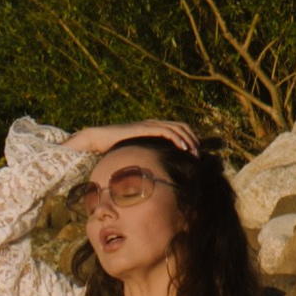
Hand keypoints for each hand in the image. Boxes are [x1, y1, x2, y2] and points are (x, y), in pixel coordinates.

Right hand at [68, 119, 199, 160]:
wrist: (98, 139)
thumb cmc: (112, 148)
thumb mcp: (133, 152)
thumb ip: (143, 157)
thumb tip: (151, 172)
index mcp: (153, 128)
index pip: (178, 129)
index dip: (189, 140)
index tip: (194, 155)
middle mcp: (154, 123)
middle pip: (182, 127)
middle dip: (193, 140)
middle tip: (198, 156)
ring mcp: (150, 124)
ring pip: (178, 129)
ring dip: (189, 141)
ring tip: (194, 154)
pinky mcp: (145, 128)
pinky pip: (167, 131)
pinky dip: (178, 139)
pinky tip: (184, 149)